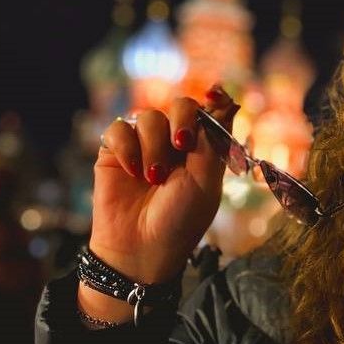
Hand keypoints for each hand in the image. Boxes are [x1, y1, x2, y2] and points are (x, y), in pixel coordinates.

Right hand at [81, 86, 236, 318]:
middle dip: (183, 119)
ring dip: (154, 146)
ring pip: (148, 117)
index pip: (210, 112)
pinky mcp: (114, 152)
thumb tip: (229, 102)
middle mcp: (174, 143)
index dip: (215, 99)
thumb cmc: (180, 221)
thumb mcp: (205, 183)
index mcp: (203, 150)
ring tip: (153, 178)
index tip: (216, 94)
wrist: (141, 249)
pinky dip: (127, 147)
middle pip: (180, 105)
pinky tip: (132, 172)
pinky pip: (119, 128)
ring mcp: (144, 145)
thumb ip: (212, 143)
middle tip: (182, 144)